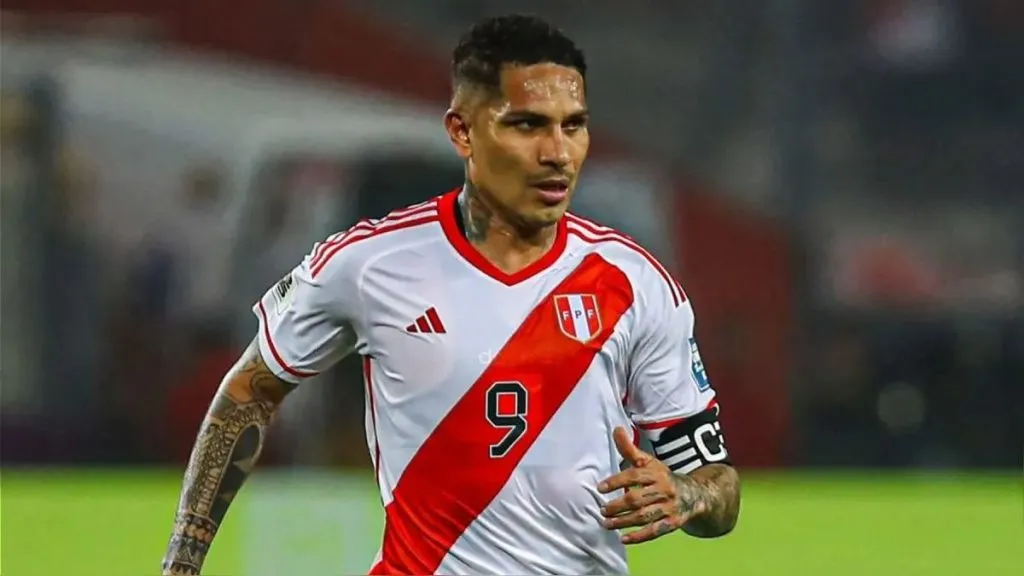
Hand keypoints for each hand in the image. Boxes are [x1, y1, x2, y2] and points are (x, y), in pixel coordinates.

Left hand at [597, 427, 708, 543]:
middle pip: (637, 499)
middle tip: (602, 509)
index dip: (616, 481)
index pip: (634, 476)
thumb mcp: (649, 462)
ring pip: (644, 516)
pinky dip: (638, 537)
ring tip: (606, 523)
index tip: (600, 488)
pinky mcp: (673, 523)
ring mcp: (669, 508)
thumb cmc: (663, 477)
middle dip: (617, 505)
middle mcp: (664, 490)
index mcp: (656, 473)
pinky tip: (623, 538)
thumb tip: (616, 428)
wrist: (695, 495)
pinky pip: (655, 532)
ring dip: (623, 521)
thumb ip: (630, 449)